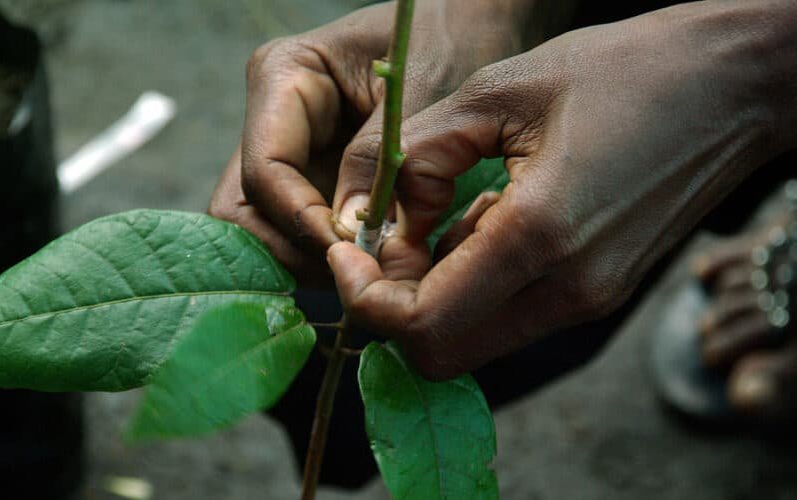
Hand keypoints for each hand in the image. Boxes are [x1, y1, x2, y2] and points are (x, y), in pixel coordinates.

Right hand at [208, 0, 541, 284]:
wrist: (472, 26)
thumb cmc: (449, 39)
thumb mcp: (423, 90)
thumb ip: (380, 159)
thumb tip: (349, 234)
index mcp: (285, 78)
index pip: (264, 171)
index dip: (300, 220)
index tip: (351, 249)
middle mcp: (275, 119)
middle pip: (246, 210)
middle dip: (293, 248)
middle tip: (352, 273)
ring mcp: (292, 152)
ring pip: (267, 228)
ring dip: (309, 259)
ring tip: (368, 270)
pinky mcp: (315, 178)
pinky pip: (301, 231)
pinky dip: (327, 254)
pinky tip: (370, 261)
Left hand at [329, 0, 796, 378]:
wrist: (729, 86)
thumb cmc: (621, 71)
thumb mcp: (497, 91)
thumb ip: (416, 157)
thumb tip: (369, 216)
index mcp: (540, 236)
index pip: (424, 325)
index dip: (365, 299)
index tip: (346, 250)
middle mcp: (569, 289)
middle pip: (442, 350)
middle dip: (391, 304)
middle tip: (380, 239)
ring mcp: (589, 299)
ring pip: (473, 338)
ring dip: (430, 294)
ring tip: (435, 216)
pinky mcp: (598, 293)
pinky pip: (508, 314)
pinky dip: (471, 284)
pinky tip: (480, 220)